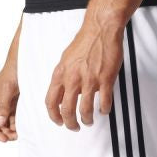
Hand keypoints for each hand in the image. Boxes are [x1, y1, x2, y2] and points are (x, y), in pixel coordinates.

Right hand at [0, 65, 18, 141]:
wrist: (21, 63)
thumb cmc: (11, 73)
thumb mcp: (6, 89)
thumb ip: (3, 106)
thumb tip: (0, 123)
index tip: (4, 139)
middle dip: (4, 133)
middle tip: (15, 137)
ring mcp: (5, 105)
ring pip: (6, 123)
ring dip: (12, 130)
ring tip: (20, 134)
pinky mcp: (14, 104)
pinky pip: (14, 118)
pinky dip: (17, 124)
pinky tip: (24, 127)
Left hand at [45, 11, 124, 130]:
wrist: (101, 29)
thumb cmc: (85, 42)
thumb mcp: (66, 59)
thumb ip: (64, 77)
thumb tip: (63, 92)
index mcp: (61, 74)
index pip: (51, 102)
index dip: (54, 116)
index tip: (58, 122)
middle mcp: (73, 79)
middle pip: (67, 110)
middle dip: (70, 123)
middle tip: (74, 127)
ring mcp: (89, 80)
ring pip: (85, 110)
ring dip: (87, 120)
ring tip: (89, 121)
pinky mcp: (105, 80)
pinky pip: (104, 102)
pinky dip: (104, 110)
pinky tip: (104, 110)